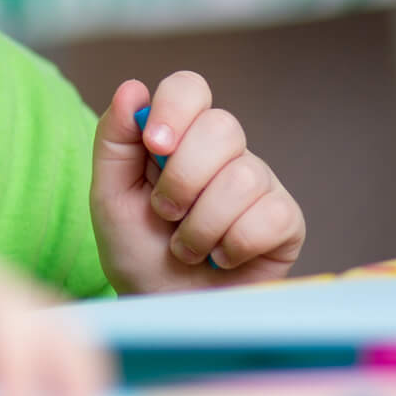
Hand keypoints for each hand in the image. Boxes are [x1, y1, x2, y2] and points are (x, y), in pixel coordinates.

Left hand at [90, 73, 305, 293]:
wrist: (162, 308)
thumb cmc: (136, 250)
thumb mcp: (109, 195)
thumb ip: (115, 140)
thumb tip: (133, 88)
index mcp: (180, 136)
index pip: (190, 88)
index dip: (175, 108)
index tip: (155, 146)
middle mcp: (225, 153)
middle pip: (222, 127)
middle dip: (182, 179)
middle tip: (163, 213)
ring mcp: (260, 184)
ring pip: (242, 177)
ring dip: (199, 225)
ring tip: (184, 247)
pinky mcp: (286, 222)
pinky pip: (268, 216)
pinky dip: (231, 246)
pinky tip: (219, 259)